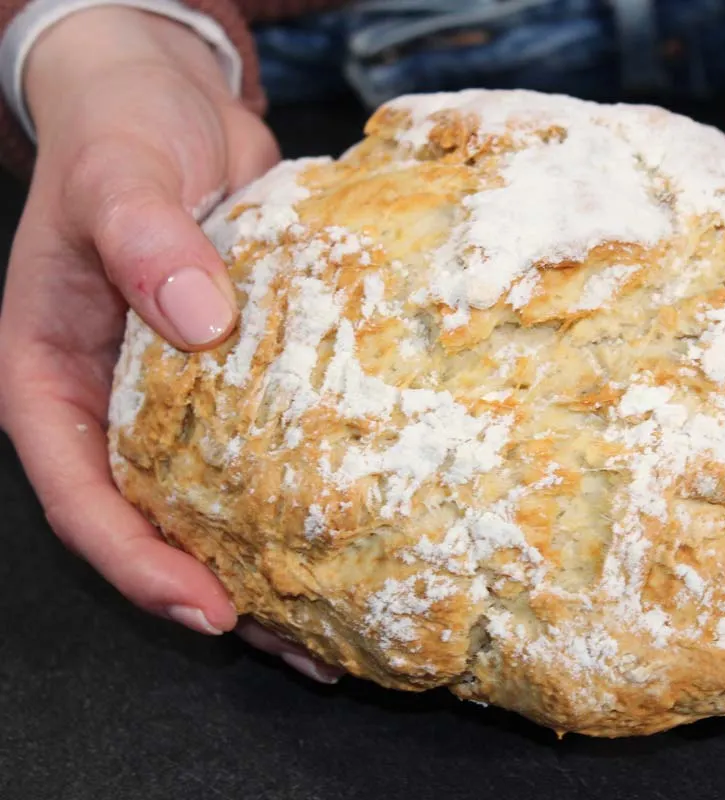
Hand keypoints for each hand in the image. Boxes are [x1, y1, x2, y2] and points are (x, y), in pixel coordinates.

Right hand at [0, 8, 339, 682]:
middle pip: (153, 524)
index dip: (136, 563)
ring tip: (338, 628)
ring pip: (213, 504)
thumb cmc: (119, 134)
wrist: (167, 102)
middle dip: (216, 590)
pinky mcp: (239, 377)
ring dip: (269, 565)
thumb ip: (142, 238)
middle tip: (299, 645)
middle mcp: (113, 404)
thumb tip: (195, 320)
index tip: (206, 606)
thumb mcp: (116, 176)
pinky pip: (267, 450)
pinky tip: (362, 533)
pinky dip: (303, 495)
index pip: (81, 495)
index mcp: (52, 379)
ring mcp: (177, 397)